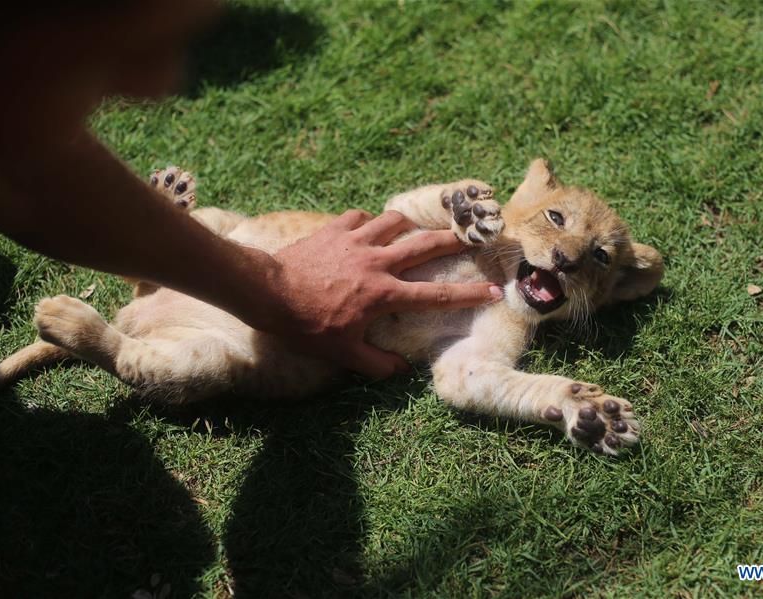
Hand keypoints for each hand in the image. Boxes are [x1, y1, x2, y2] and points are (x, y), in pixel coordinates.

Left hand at [262, 210, 502, 377]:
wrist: (268, 293)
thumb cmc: (307, 326)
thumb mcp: (343, 354)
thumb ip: (376, 364)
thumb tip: (399, 370)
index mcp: (385, 295)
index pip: (436, 296)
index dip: (468, 295)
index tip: (494, 290)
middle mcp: (378, 263)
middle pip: (425, 245)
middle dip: (453, 240)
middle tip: (474, 235)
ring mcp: (356, 241)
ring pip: (394, 222)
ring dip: (408, 224)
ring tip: (414, 228)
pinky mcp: (335, 230)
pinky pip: (359, 217)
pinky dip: (367, 221)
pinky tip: (366, 227)